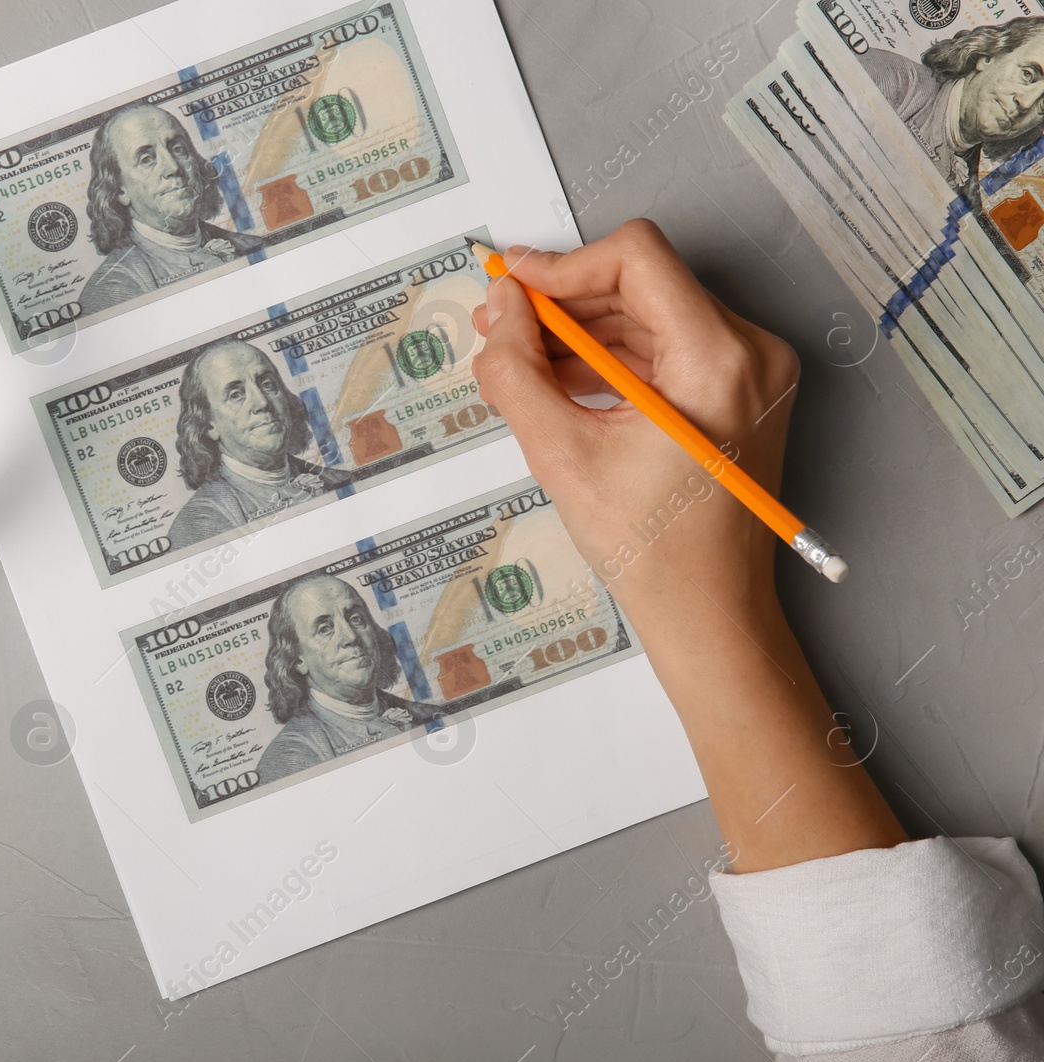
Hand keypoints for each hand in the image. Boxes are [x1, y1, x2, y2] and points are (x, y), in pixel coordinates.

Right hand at [473, 220, 902, 871]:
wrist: (710, 613)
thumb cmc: (653, 552)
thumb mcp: (562, 455)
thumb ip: (519, 372)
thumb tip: (501, 309)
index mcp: (717, 360)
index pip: (635, 258)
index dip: (562, 265)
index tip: (511, 285)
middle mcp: (748, 352)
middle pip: (641, 283)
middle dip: (564, 301)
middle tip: (502, 327)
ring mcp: (750, 372)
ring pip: (649, 312)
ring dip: (581, 330)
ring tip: (522, 363)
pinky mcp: (738, 392)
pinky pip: (665, 347)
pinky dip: (610, 357)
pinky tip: (562, 384)